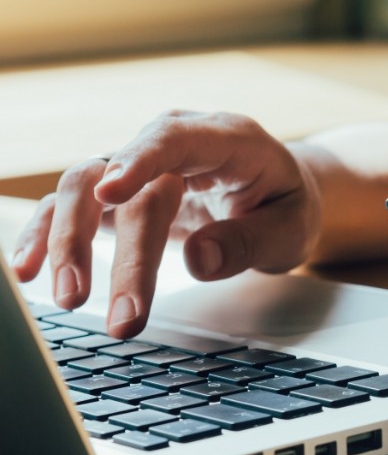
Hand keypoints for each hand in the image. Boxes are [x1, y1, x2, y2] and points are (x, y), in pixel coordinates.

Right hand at [11, 111, 320, 336]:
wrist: (278, 196)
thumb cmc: (286, 207)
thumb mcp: (291, 228)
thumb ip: (250, 241)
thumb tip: (198, 261)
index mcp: (228, 139)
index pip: (176, 138)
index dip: (141, 160)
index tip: (112, 194)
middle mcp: (176, 144)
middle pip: (126, 180)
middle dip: (118, 249)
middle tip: (123, 316)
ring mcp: (144, 165)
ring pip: (85, 187)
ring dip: (68, 241)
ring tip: (68, 298)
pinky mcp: (123, 192)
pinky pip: (76, 205)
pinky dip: (49, 233)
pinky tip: (30, 268)